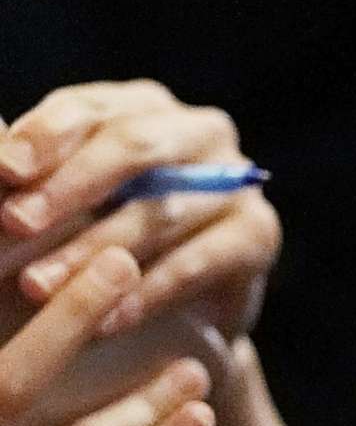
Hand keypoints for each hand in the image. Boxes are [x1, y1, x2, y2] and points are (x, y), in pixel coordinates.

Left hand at [2, 83, 280, 345]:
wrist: (180, 311)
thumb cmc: (99, 239)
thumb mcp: (57, 203)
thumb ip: (25, 180)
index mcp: (140, 106)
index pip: (88, 110)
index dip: (43, 138)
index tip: (2, 173)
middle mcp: (197, 131)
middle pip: (133, 148)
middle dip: (67, 188)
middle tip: (14, 224)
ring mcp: (236, 180)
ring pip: (159, 210)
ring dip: (92, 252)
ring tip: (38, 287)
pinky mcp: (259, 232)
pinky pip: (199, 260)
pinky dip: (147, 292)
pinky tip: (104, 319)